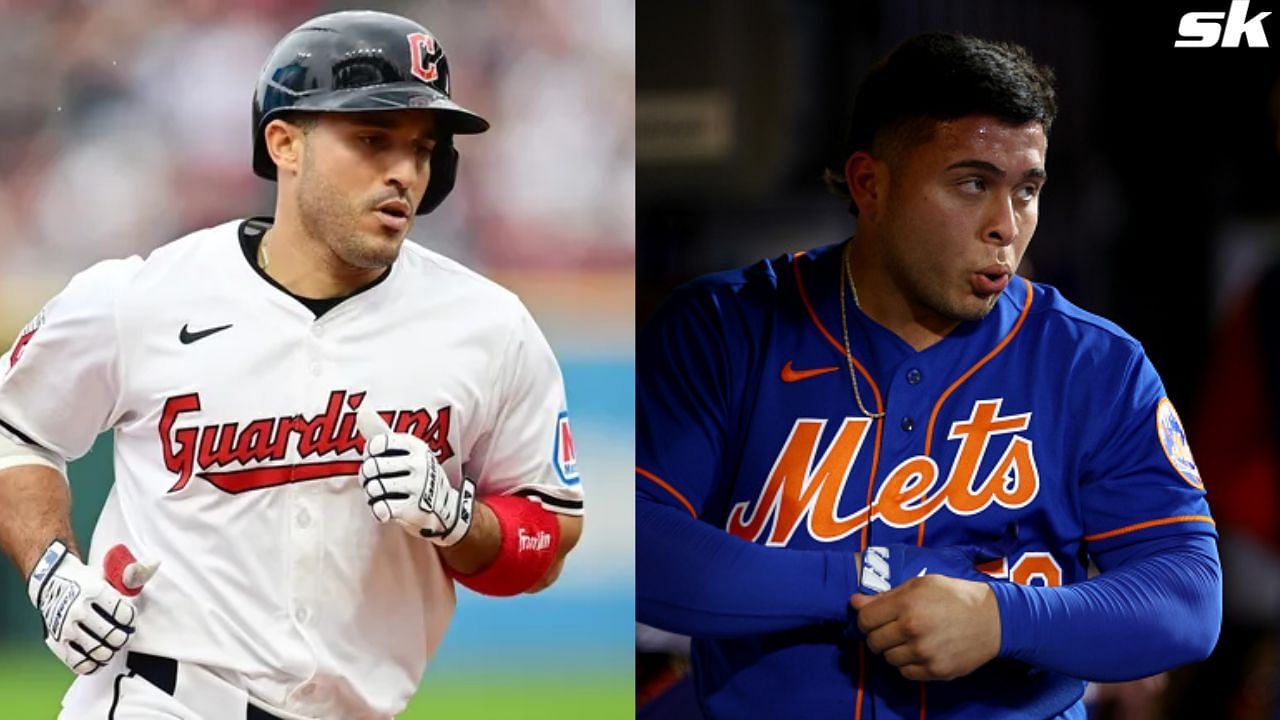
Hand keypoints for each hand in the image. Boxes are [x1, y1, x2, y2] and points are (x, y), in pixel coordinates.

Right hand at [27, 540, 157, 674]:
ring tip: (111, 646)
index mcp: (94, 591)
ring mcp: (65, 627)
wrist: (51, 581)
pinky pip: (78, 663)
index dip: (130, 618)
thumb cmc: (87, 580)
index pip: (124, 615)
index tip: (127, 616)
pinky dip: (92, 665)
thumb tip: (155, 563)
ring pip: (98, 652)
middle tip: (123, 635)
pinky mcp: (55, 641)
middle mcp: (78, 609)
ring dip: (110, 652)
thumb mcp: (109, 572)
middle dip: (123, 638)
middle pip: (113, 636)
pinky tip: (97, 658)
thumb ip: (133, 573)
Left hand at [356, 407, 475, 546]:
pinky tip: (388, 509)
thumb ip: (380, 432)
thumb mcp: (404, 451)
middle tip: (377, 482)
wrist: (446, 508)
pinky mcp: (414, 509)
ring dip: (373, 496)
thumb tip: (361, 411)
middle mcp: (419, 463)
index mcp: (415, 446)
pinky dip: (379, 510)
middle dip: (367, 477)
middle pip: (372, 467)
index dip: (370, 455)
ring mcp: (418, 486)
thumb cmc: (416, 475)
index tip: (380, 460)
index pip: (376, 444)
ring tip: (384, 496)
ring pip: (374, 489)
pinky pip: (381, 508)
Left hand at [850, 574, 1000, 680]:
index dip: (866, 619)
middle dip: (878, 635)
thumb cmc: (954, 596)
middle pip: (874, 642)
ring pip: (889, 659)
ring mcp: (924, 653)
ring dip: (894, 650)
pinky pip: (906, 673)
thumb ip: (885, 595)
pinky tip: (920, 651)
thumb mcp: (920, 585)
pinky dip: (908, 664)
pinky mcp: (936, 670)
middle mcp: (913, 630)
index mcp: (906, 604)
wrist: (993, 619)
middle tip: (892, 629)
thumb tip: (855, 603)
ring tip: (910, 639)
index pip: (865, 620)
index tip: (875, 618)